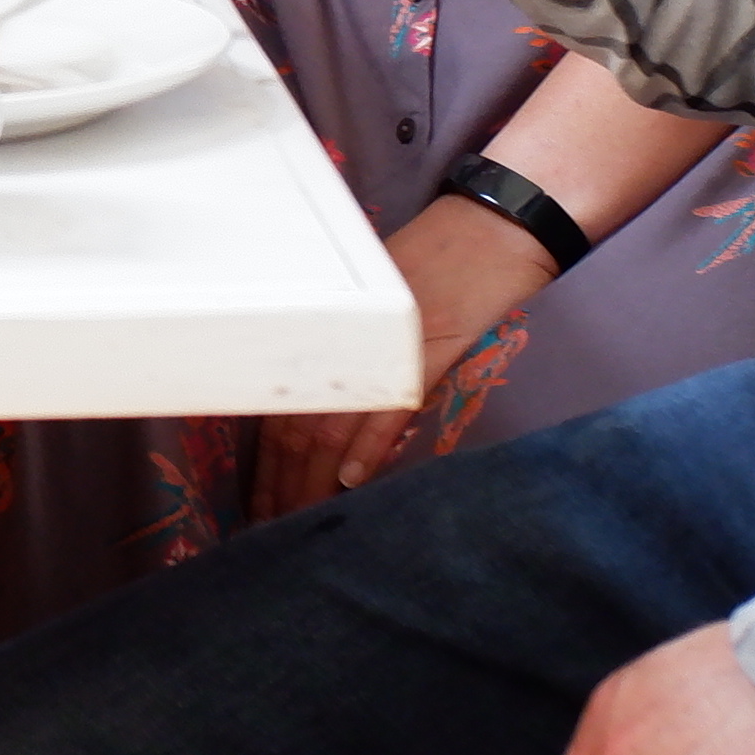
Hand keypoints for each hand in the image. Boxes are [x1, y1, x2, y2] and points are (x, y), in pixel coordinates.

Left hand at [259, 194, 561, 500]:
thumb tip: (327, 421)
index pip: (282, 410)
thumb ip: (351, 354)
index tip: (258, 505)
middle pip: (296, 428)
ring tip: (297, 521)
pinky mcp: (428, 351)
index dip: (267, 465)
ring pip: (331, 428)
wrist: (496, 226)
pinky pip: (388, 408)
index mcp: (331, 331)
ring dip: (312, 482)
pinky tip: (351, 483)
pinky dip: (366, 449)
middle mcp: (346, 339)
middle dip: (280, 486)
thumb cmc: (439, 260)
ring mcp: (384, 347)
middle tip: (265, 529)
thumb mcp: (379, 303)